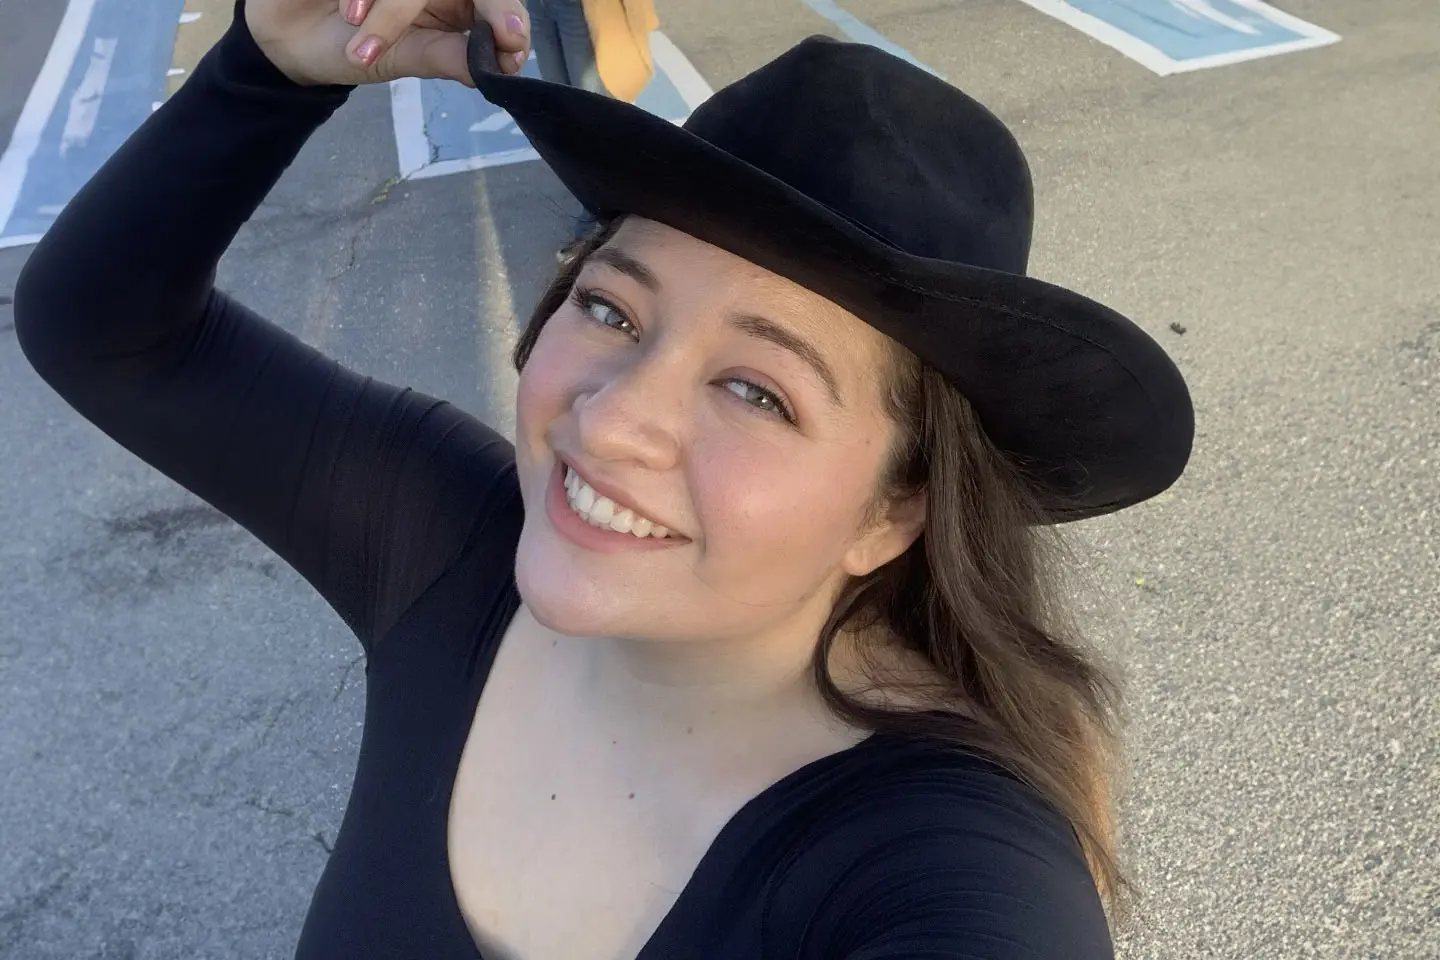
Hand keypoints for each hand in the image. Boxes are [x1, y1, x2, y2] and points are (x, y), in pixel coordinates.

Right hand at [245, 0, 529, 86]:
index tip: (515, 41)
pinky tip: (349, 13)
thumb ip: (451, 57)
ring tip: (365, 48)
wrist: (285, 41)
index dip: (508, 14)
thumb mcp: (405, 59)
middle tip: (504, 36)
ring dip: (394, 13)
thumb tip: (507, 67)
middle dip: (489, 8)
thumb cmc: (349, 50)